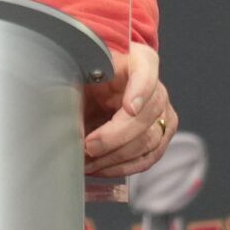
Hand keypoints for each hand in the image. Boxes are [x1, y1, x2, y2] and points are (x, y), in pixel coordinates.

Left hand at [84, 41, 176, 175]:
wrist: (102, 82)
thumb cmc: (90, 73)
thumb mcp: (81, 69)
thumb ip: (77, 84)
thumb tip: (66, 114)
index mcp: (140, 61)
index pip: (146, 72)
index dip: (140, 91)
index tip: (129, 108)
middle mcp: (157, 88)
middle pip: (145, 116)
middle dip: (114, 137)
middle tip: (88, 147)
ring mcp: (163, 114)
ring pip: (147, 142)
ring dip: (115, 157)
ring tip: (89, 163)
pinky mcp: (161, 136)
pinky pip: (147, 158)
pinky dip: (123, 167)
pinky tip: (101, 168)